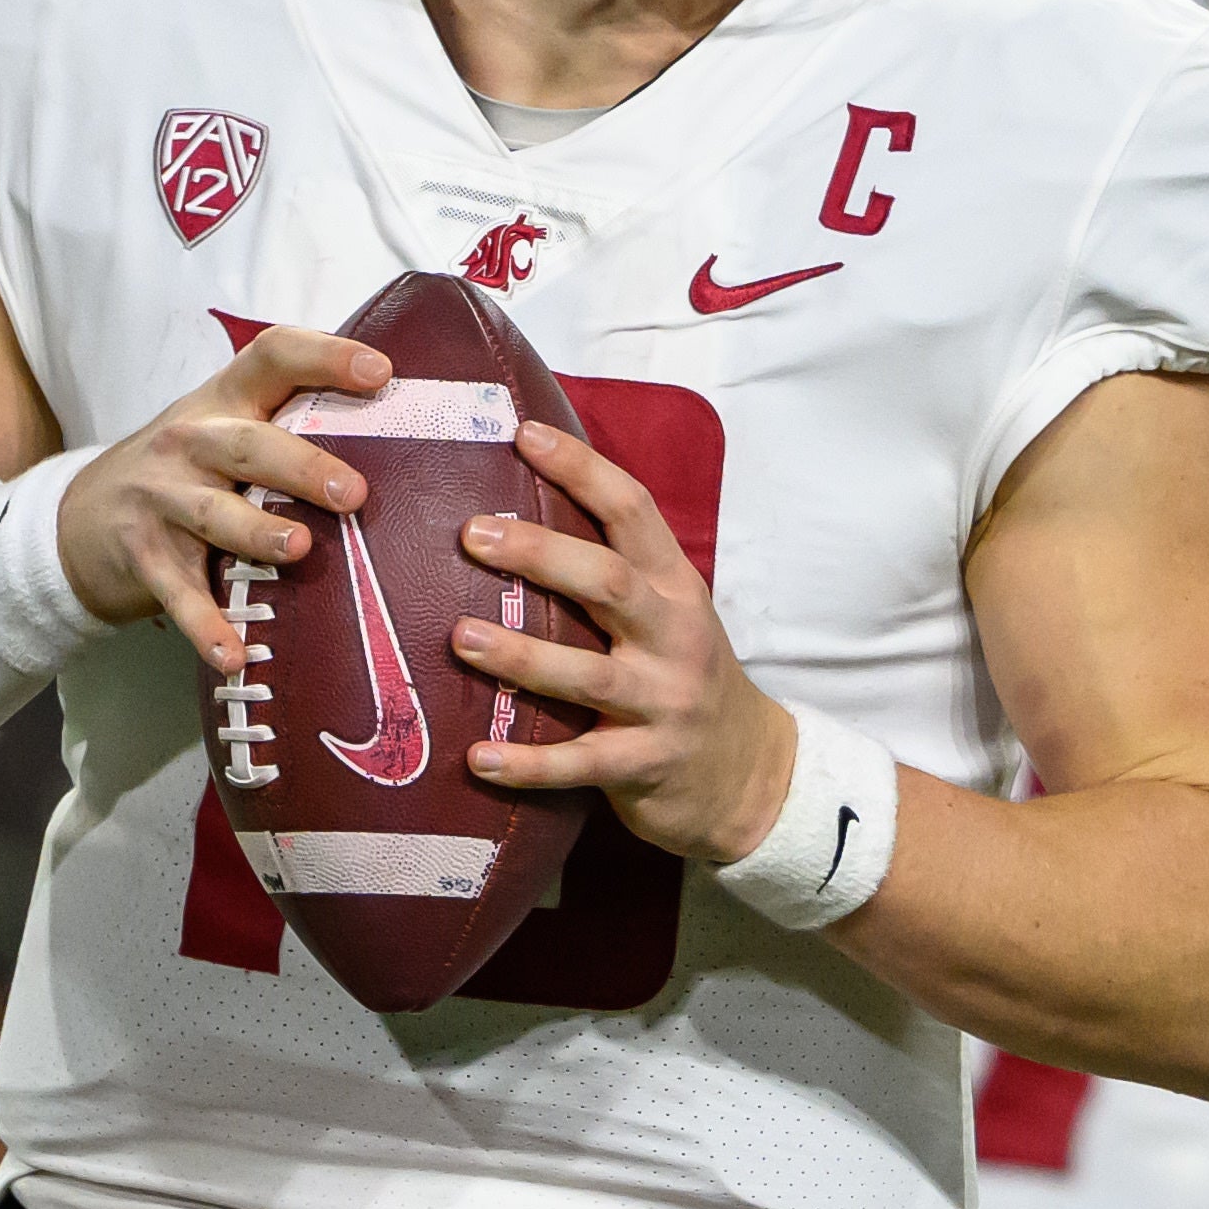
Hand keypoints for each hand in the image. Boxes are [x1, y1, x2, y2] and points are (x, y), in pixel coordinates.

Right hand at [57, 324, 389, 672]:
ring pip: (215, 514)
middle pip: (247, 445)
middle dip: (302, 466)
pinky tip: (234, 656)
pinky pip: (180, 594)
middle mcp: (190, 442)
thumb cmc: (184, 470)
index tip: (379, 371)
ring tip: (299, 551)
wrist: (80, 519)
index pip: (272, 357)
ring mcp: (163, 499)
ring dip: (257, 534)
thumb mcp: (222, 428)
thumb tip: (396, 435)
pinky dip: (206, 626)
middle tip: (352, 494)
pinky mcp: (145, 558)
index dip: (325, 357)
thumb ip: (287, 423)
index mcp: (223, 400)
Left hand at [454, 421, 796, 863]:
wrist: (749, 775)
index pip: (633, 511)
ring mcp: (663, 703)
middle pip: (609, 582)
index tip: (524, 434)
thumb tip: (515, 512)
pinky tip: (479, 759)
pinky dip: (529, 764)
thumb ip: (612, 571)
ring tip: (459, 638)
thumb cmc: (682, 678)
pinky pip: (581, 764)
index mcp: (674, 587)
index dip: (581, 469)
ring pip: (590, 676)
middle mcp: (674, 637)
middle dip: (540, 554)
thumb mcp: (668, 614)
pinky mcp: (646, 766)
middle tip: (473, 534)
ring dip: (522, 656)